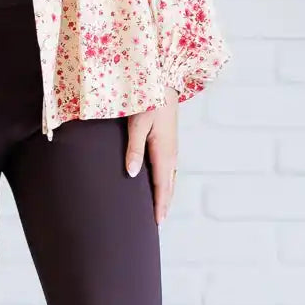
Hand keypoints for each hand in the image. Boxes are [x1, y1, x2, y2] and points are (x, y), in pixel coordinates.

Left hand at [125, 89, 178, 225]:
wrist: (163, 82)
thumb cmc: (148, 100)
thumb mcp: (137, 124)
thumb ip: (134, 149)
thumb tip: (132, 174)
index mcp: (164, 152)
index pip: (162, 186)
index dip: (159, 205)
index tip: (157, 223)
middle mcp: (171, 153)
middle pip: (169, 186)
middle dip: (164, 204)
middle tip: (158, 222)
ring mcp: (172, 148)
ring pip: (171, 178)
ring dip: (166, 194)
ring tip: (159, 208)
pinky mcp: (169, 142)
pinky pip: (170, 169)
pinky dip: (166, 181)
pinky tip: (160, 183)